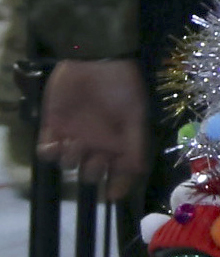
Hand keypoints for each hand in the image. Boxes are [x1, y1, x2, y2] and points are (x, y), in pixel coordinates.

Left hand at [39, 58, 149, 197]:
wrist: (97, 61)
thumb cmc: (123, 89)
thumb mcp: (136, 118)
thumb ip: (136, 148)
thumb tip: (135, 175)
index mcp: (119, 146)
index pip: (119, 176)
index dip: (116, 188)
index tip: (110, 195)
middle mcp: (97, 146)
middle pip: (90, 174)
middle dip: (91, 171)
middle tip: (94, 156)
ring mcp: (74, 137)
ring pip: (68, 164)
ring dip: (70, 159)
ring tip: (74, 143)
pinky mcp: (53, 128)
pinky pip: (46, 152)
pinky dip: (48, 153)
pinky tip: (54, 145)